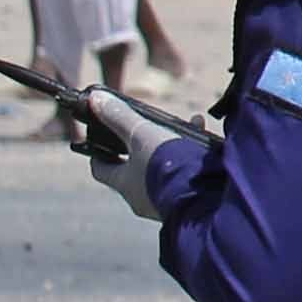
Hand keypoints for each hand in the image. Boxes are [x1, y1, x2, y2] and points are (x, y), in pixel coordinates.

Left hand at [72, 88, 196, 214]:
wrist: (205, 198)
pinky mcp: (188, 203)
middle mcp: (141, 198)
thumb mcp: (141, 134)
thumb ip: (119, 116)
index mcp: (124, 184)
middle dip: (145, 143)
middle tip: (153, 126)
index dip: (99, 151)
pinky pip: (185, 177)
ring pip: (163, 169)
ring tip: (191, 126)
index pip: (101, 168)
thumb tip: (94, 98)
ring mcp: (164, 203)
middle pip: (135, 167)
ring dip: (173, 148)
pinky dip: (191, 159)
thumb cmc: (165, 165)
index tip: (100, 138)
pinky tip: (207, 143)